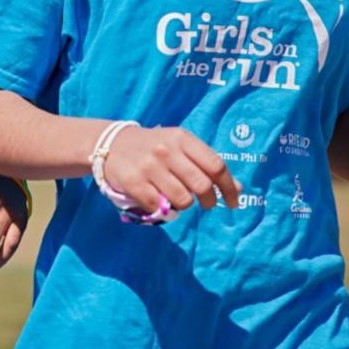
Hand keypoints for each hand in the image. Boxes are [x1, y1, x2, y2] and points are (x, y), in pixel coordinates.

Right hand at [104, 126, 240, 213]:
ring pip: (182, 199)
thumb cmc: (153, 146)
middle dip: (209, 200)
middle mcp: (166, 150)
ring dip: (185, 205)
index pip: (215, 166)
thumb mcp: (180, 146)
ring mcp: (148, 166)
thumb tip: (238, 188)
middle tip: (207, 204)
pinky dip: (163, 209)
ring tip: (179, 199)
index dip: (229, 187)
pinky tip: (160, 201)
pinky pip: (158, 206)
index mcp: (181, 138)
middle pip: (202, 185)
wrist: (110, 143)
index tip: (233, 202)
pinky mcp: (133, 182)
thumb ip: (206, 163)